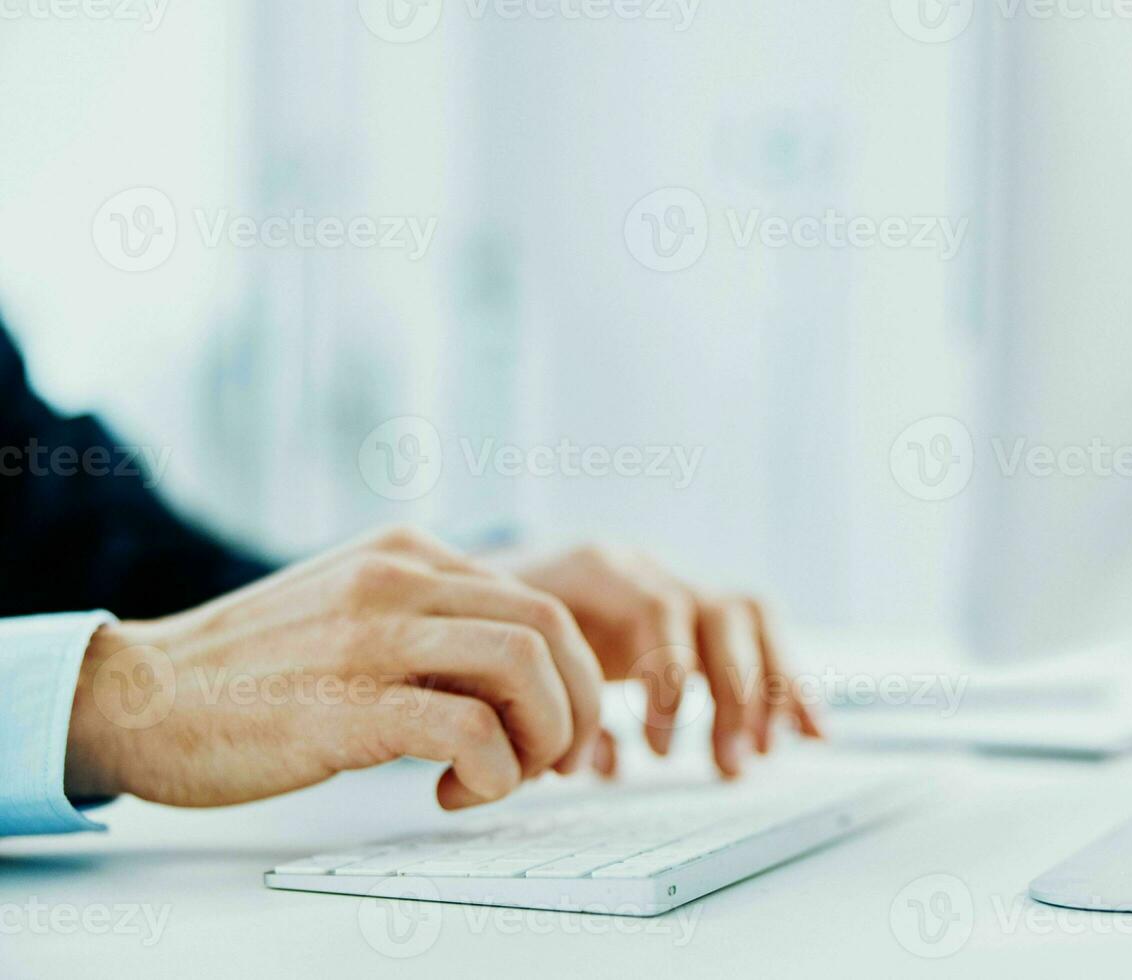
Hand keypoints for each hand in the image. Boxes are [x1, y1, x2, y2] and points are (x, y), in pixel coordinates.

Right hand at [65, 528, 602, 810]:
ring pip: (527, 664)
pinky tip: (450, 794)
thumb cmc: (252, 670)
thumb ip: (429, 621)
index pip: (537, 599)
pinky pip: (471, 732)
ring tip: (509, 777)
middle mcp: (400, 577)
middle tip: (559, 762)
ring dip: (546, 735)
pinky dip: (491, 773)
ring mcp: (373, 635)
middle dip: (580, 703)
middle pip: (551, 624)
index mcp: (408, 552)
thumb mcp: (353, 610)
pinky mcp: (350, 703)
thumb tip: (519, 675)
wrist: (140, 695)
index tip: (552, 732)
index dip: (569, 674)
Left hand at [509, 546, 821, 777]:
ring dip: (766, 690)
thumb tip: (585, 769)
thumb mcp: (498, 657)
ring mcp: (678, 586)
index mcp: (598, 570)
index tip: (657, 749)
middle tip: (727, 765)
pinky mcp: (697, 617)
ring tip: (757, 757)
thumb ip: (533, 710)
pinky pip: (761, 640)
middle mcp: (649, 570)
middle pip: (719, 612)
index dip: (668, 677)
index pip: (657, 607)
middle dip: (732, 694)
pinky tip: (812, 735)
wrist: (489, 590)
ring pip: (750, 620)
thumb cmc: (492, 631)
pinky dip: (790, 687)